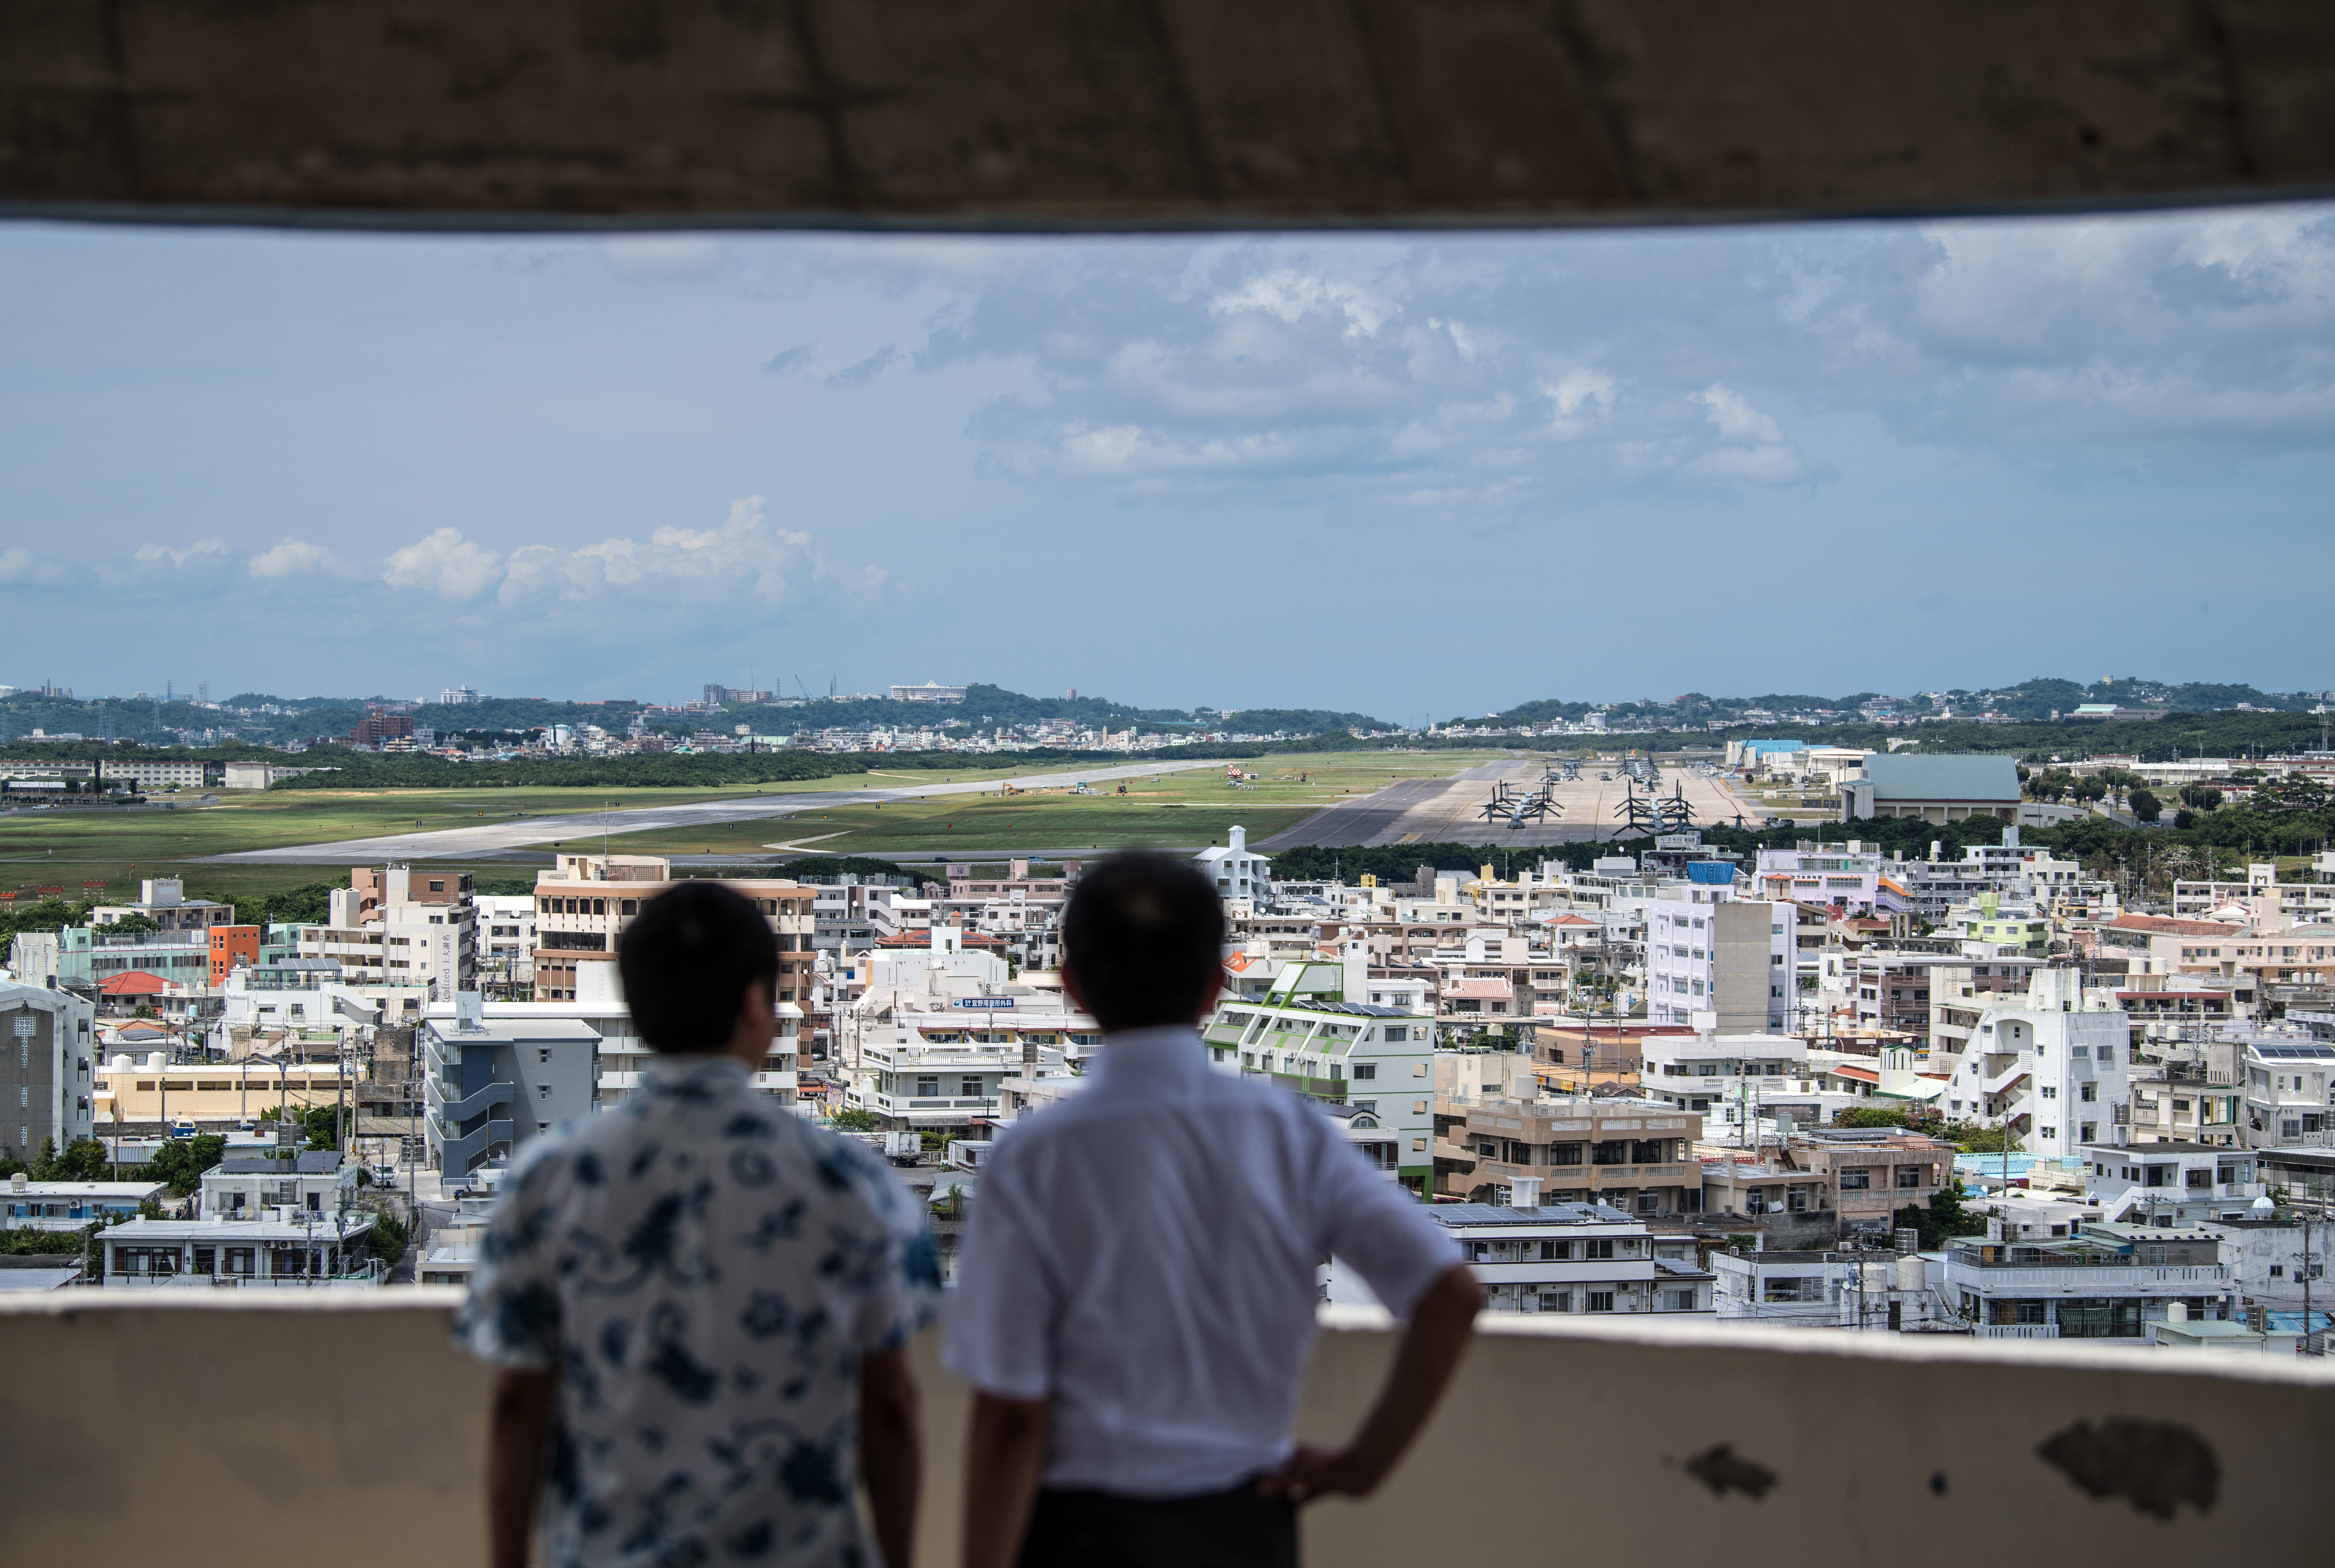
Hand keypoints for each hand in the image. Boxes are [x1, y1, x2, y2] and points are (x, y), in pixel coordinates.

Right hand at [1256, 1443, 1382, 1504]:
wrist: (1362, 1471)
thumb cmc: (1331, 1466)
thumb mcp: (1303, 1474)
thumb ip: (1282, 1483)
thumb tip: (1260, 1489)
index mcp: (1296, 1452)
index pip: (1274, 1459)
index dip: (1262, 1467)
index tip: (1247, 1477)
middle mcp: (1304, 1462)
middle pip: (1283, 1472)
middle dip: (1271, 1481)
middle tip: (1253, 1493)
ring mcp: (1314, 1474)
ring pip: (1294, 1484)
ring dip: (1284, 1492)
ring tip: (1267, 1503)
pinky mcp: (1323, 1487)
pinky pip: (1306, 1495)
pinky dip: (1297, 1501)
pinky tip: (1288, 1510)